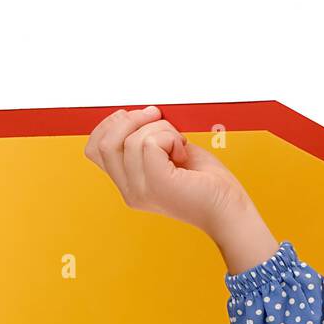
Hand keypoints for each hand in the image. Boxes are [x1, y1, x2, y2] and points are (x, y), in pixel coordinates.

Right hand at [84, 106, 252, 236]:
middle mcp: (130, 191)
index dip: (111, 124)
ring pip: (131, 140)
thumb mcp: (169, 155)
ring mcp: (141, 190)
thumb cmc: (207, 182)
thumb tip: (138, 114)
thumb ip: (147, 141)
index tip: (140, 118)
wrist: (229, 209)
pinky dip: (170, 137)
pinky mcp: (158, 184)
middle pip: (105, 142)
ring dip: (161, 129)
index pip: (94, 148)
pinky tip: (183, 151)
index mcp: (128, 184)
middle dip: (132, 120)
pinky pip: (149, 143)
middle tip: (160, 119)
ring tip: (180, 145)